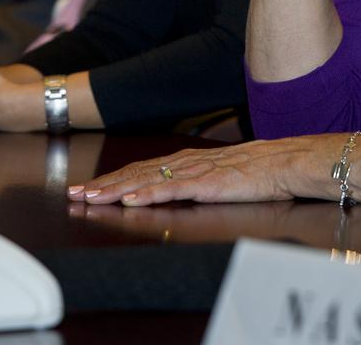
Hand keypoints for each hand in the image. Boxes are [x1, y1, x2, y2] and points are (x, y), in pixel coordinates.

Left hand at [66, 137, 320, 206]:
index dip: (113, 178)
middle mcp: (183, 162)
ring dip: (115, 189)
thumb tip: (174, 188)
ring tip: (91, 197)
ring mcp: (193, 172)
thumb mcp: (219, 173)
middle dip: (103, 184)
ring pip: (145, 180)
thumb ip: (195, 179)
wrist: (284, 162)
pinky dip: (147, 194)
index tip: (88, 186)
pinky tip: (129, 201)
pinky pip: (170, 190)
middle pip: (135, 172)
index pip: (141, 169)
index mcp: (186, 160)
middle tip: (75, 193)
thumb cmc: (258, 171)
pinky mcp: (206, 184)